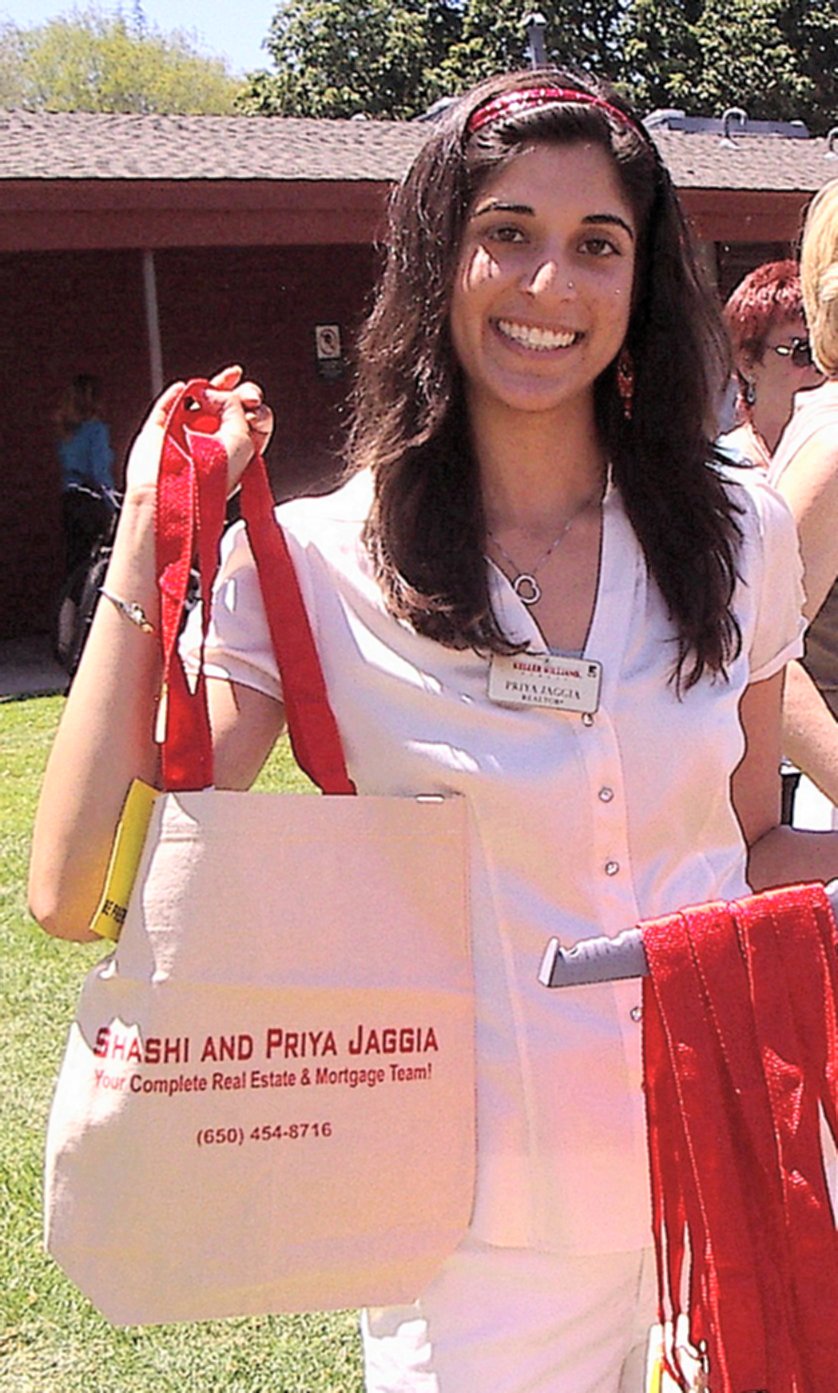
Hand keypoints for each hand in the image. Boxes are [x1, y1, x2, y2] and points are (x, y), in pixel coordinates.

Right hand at [124, 366, 274, 499]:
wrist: (177, 491)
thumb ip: (234, 406)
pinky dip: (176, 394)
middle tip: (244, 393)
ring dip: (212, 386)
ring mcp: (186, 437)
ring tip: (228, 377)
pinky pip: (168, 406)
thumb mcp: (242, 439)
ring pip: (198, 403)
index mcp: (236, 453)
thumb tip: (214, 391)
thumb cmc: (211, 475)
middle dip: (238, 394)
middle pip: (227, 409)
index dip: (256, 408)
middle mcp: (213, 444)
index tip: (254, 404)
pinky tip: (184, 388)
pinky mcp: (161, 432)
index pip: (250, 423)